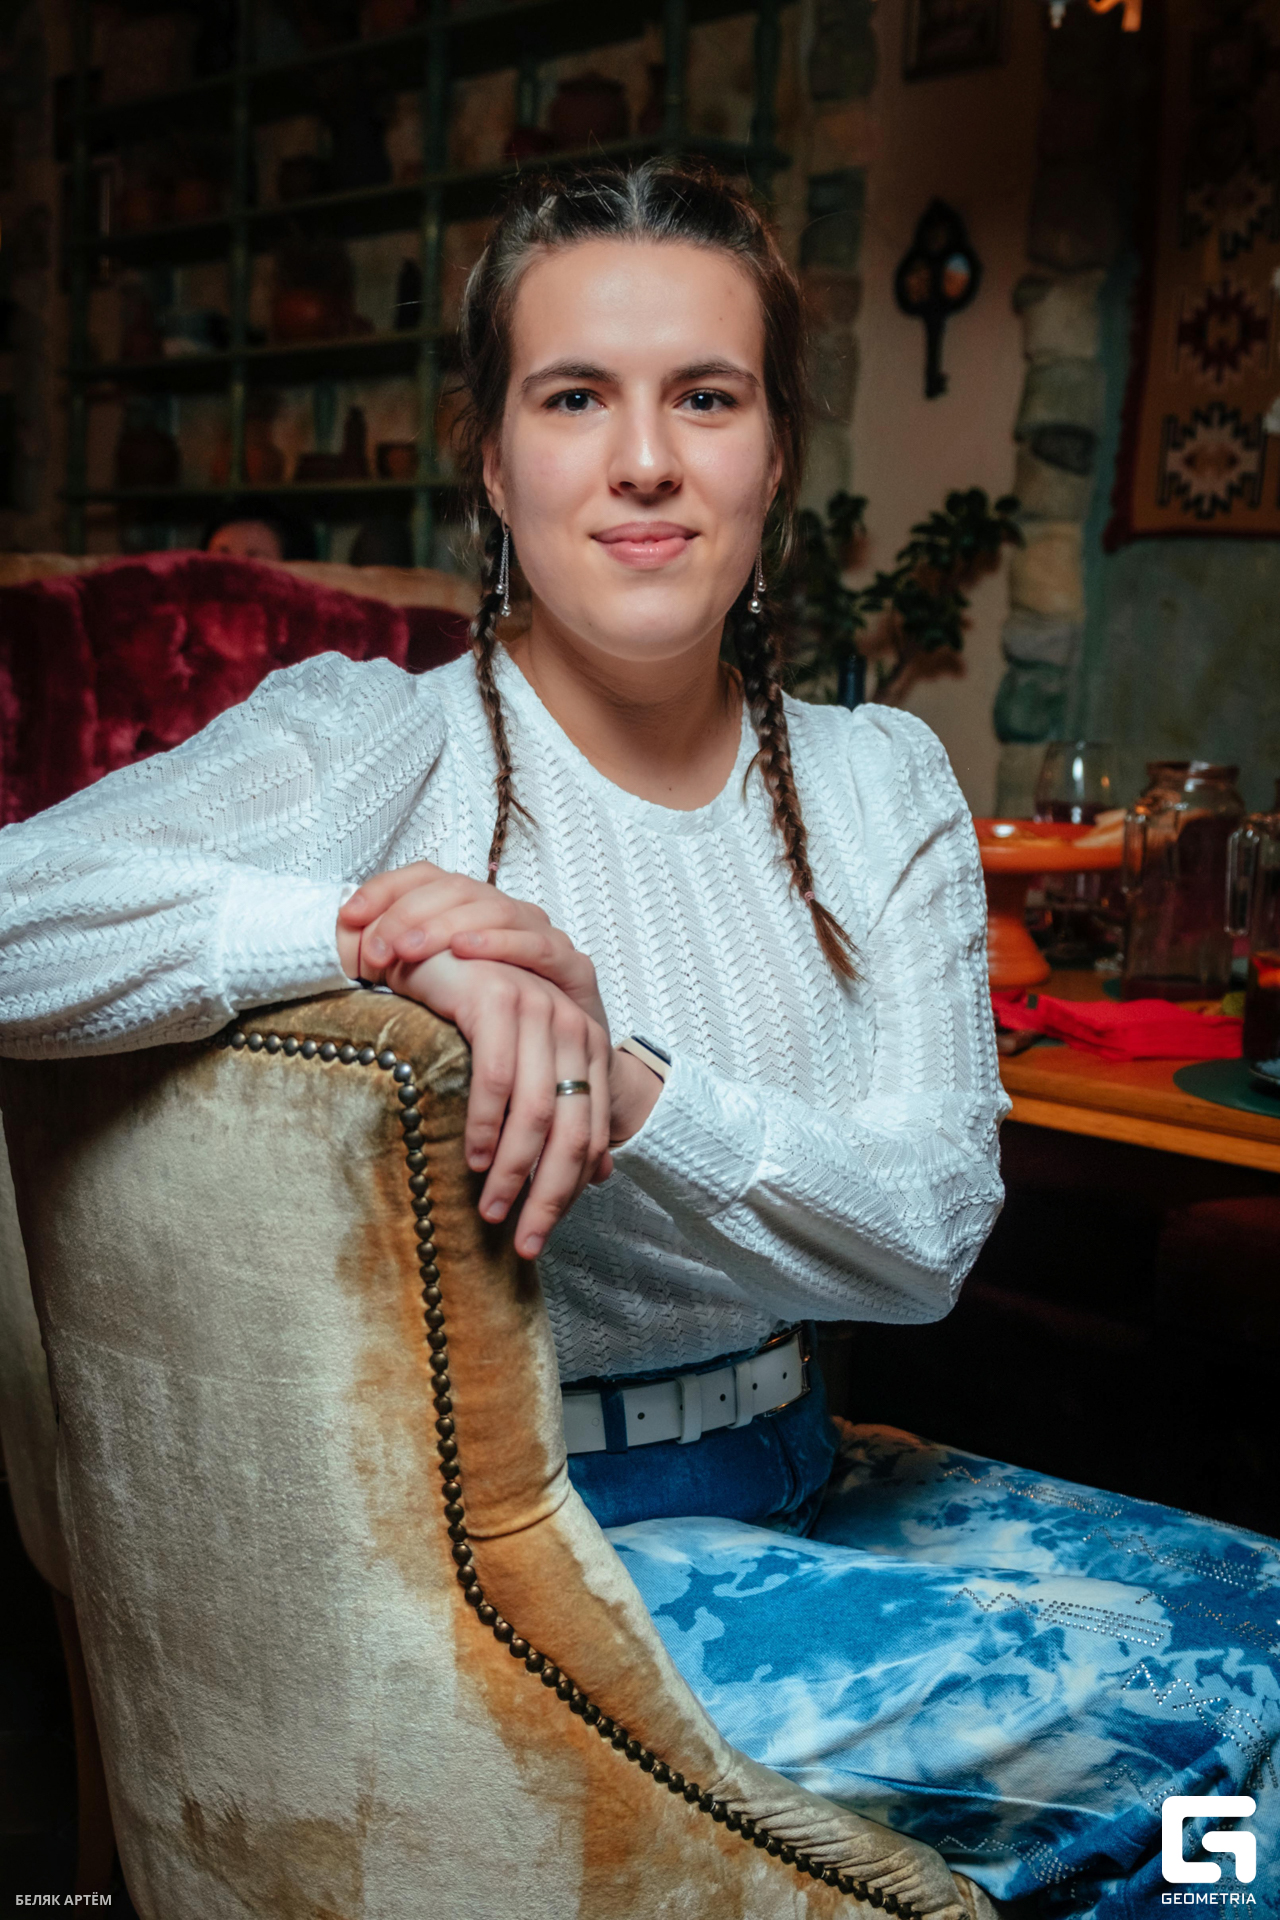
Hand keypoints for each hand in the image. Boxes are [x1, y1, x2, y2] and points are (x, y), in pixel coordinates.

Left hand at [338, 862, 608, 1031]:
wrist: (571, 1070)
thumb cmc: (499, 1030)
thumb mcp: (440, 995)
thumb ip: (400, 972)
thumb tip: (342, 956)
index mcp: (474, 912)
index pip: (426, 877)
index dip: (384, 889)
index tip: (347, 916)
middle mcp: (509, 914)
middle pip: (455, 888)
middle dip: (408, 913)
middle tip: (374, 950)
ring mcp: (543, 936)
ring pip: (493, 908)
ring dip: (444, 926)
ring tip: (406, 950)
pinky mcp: (573, 967)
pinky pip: (536, 944)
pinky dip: (497, 942)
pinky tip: (464, 951)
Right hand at [386, 949, 611, 1259]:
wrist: (428, 948)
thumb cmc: (471, 1008)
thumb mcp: (522, 1058)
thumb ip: (559, 1108)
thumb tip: (601, 1175)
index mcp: (585, 1042)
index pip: (590, 1131)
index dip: (569, 1188)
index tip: (541, 1232)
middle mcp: (571, 1024)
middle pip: (572, 1130)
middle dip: (548, 1195)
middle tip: (523, 1242)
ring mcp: (537, 1008)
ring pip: (535, 1112)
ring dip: (511, 1170)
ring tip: (490, 1209)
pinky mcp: (498, 999)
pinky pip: (495, 1079)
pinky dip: (484, 1125)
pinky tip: (470, 1157)